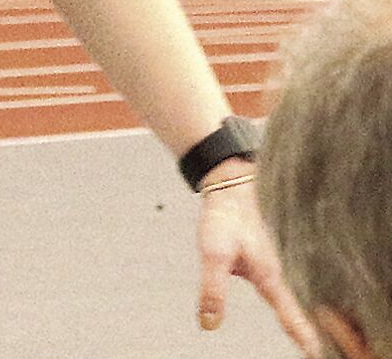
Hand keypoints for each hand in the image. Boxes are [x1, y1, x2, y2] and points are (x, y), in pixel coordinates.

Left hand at [196, 171, 317, 355]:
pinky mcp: (275, 256)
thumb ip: (212, 291)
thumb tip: (209, 325)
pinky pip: (292, 280)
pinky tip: (301, 301)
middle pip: (302, 308)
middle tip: (320, 349)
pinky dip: (298, 293)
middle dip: (311, 329)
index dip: (304, 337)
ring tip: (318, 335)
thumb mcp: (214, 254)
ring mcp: (281, 262)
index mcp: (271, 276)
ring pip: (299, 292)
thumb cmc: (225, 219)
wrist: (231, 187)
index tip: (317, 355)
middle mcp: (282, 272)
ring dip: (305, 312)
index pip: (291, 316)